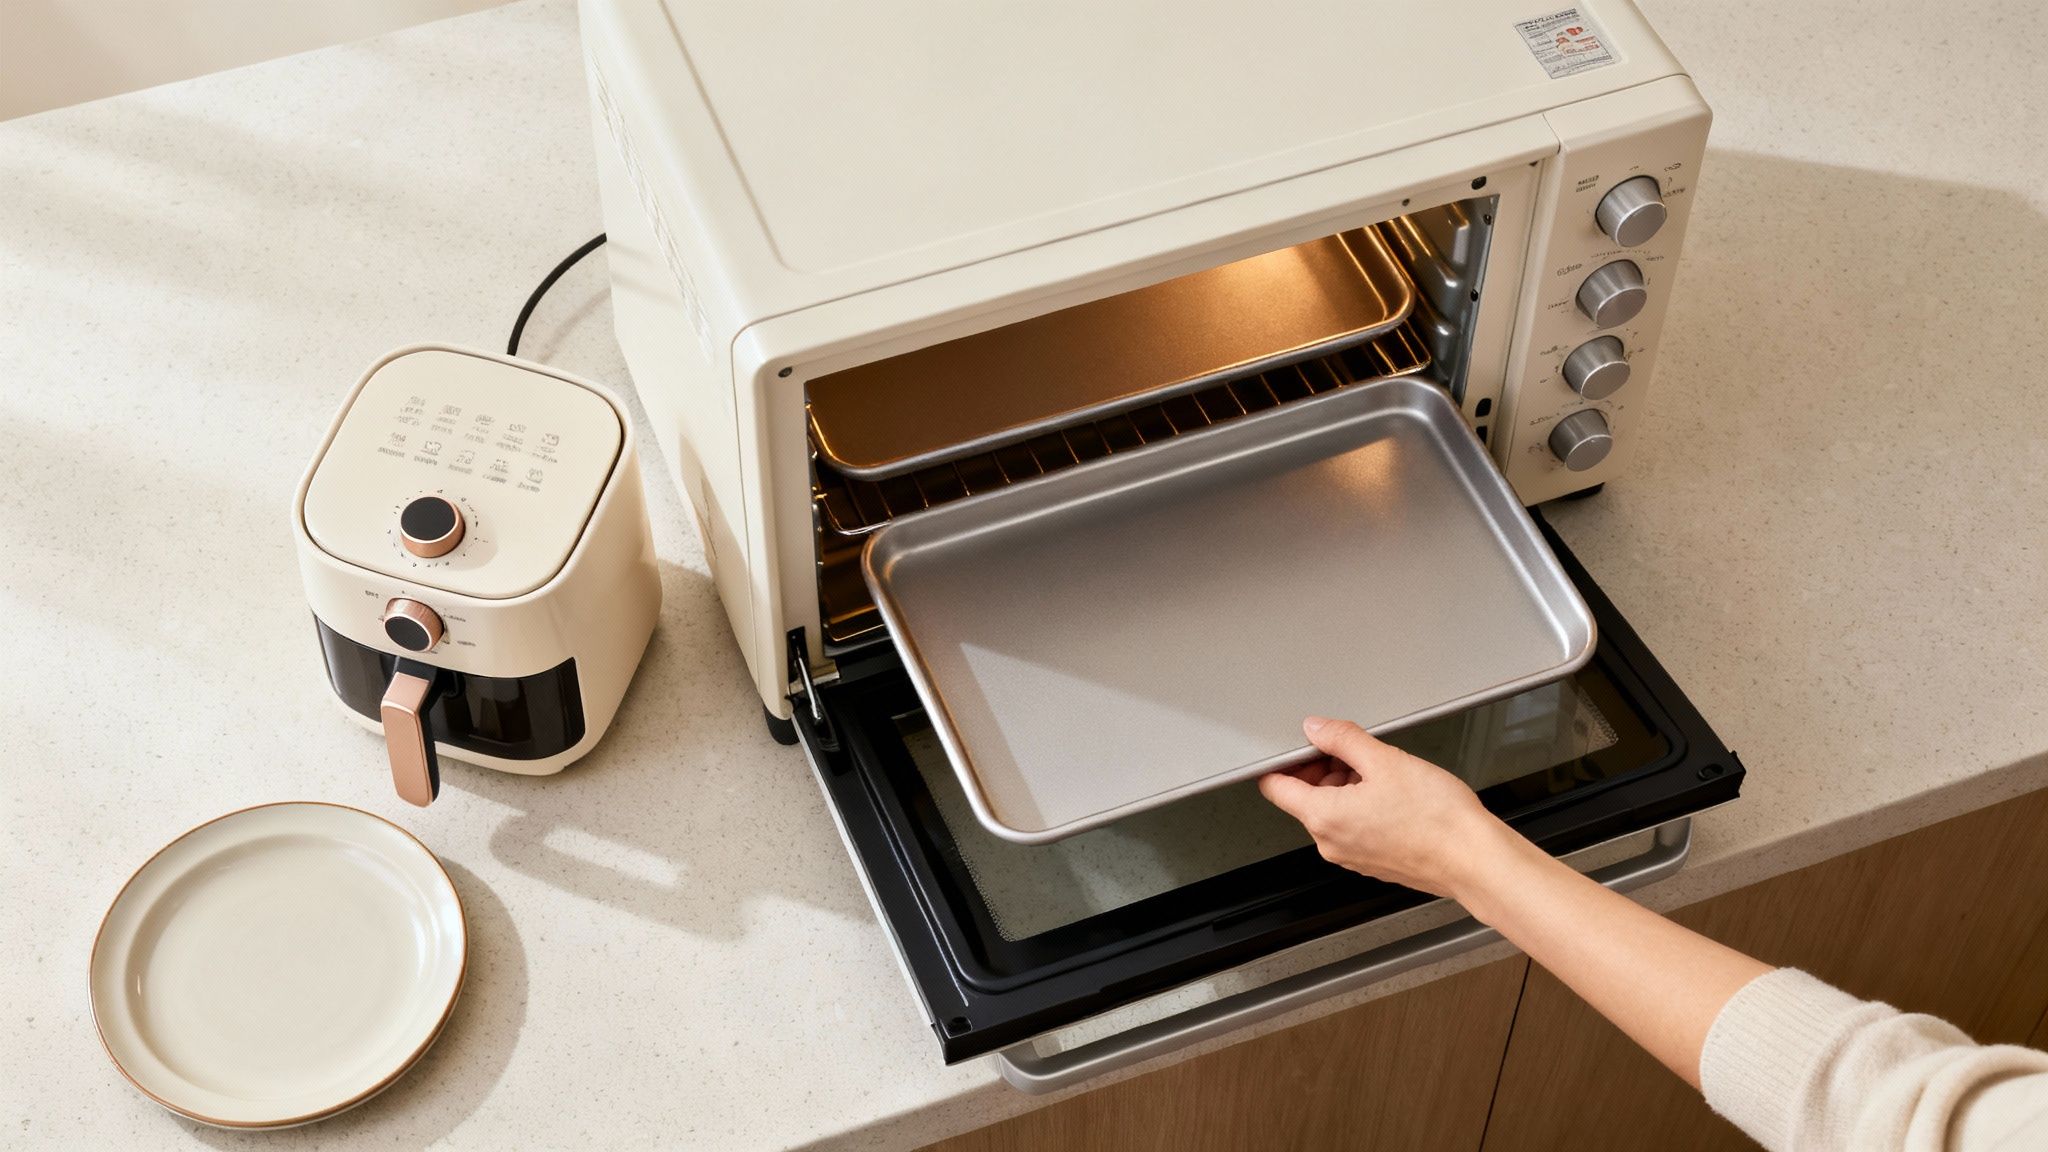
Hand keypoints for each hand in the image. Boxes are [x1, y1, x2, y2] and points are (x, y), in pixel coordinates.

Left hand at [1257, 715, 1508, 899]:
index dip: (1285, 760)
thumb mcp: (1385, 760)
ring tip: (1385, 772)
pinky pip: (1355, 826)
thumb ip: (1342, 739)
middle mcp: (1331, 843)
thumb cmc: (1437, 819)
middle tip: (1357, 752)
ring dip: (1349, 786)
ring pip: (1334, 810)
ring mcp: (1352, 856)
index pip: (1274, 787)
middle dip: (1325, 769)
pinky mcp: (1374, 861)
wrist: (1474, 860)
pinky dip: (1365, 805)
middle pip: (1306, 797)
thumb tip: (1317, 728)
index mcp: (1323, 818)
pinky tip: (1395, 794)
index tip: (1302, 744)